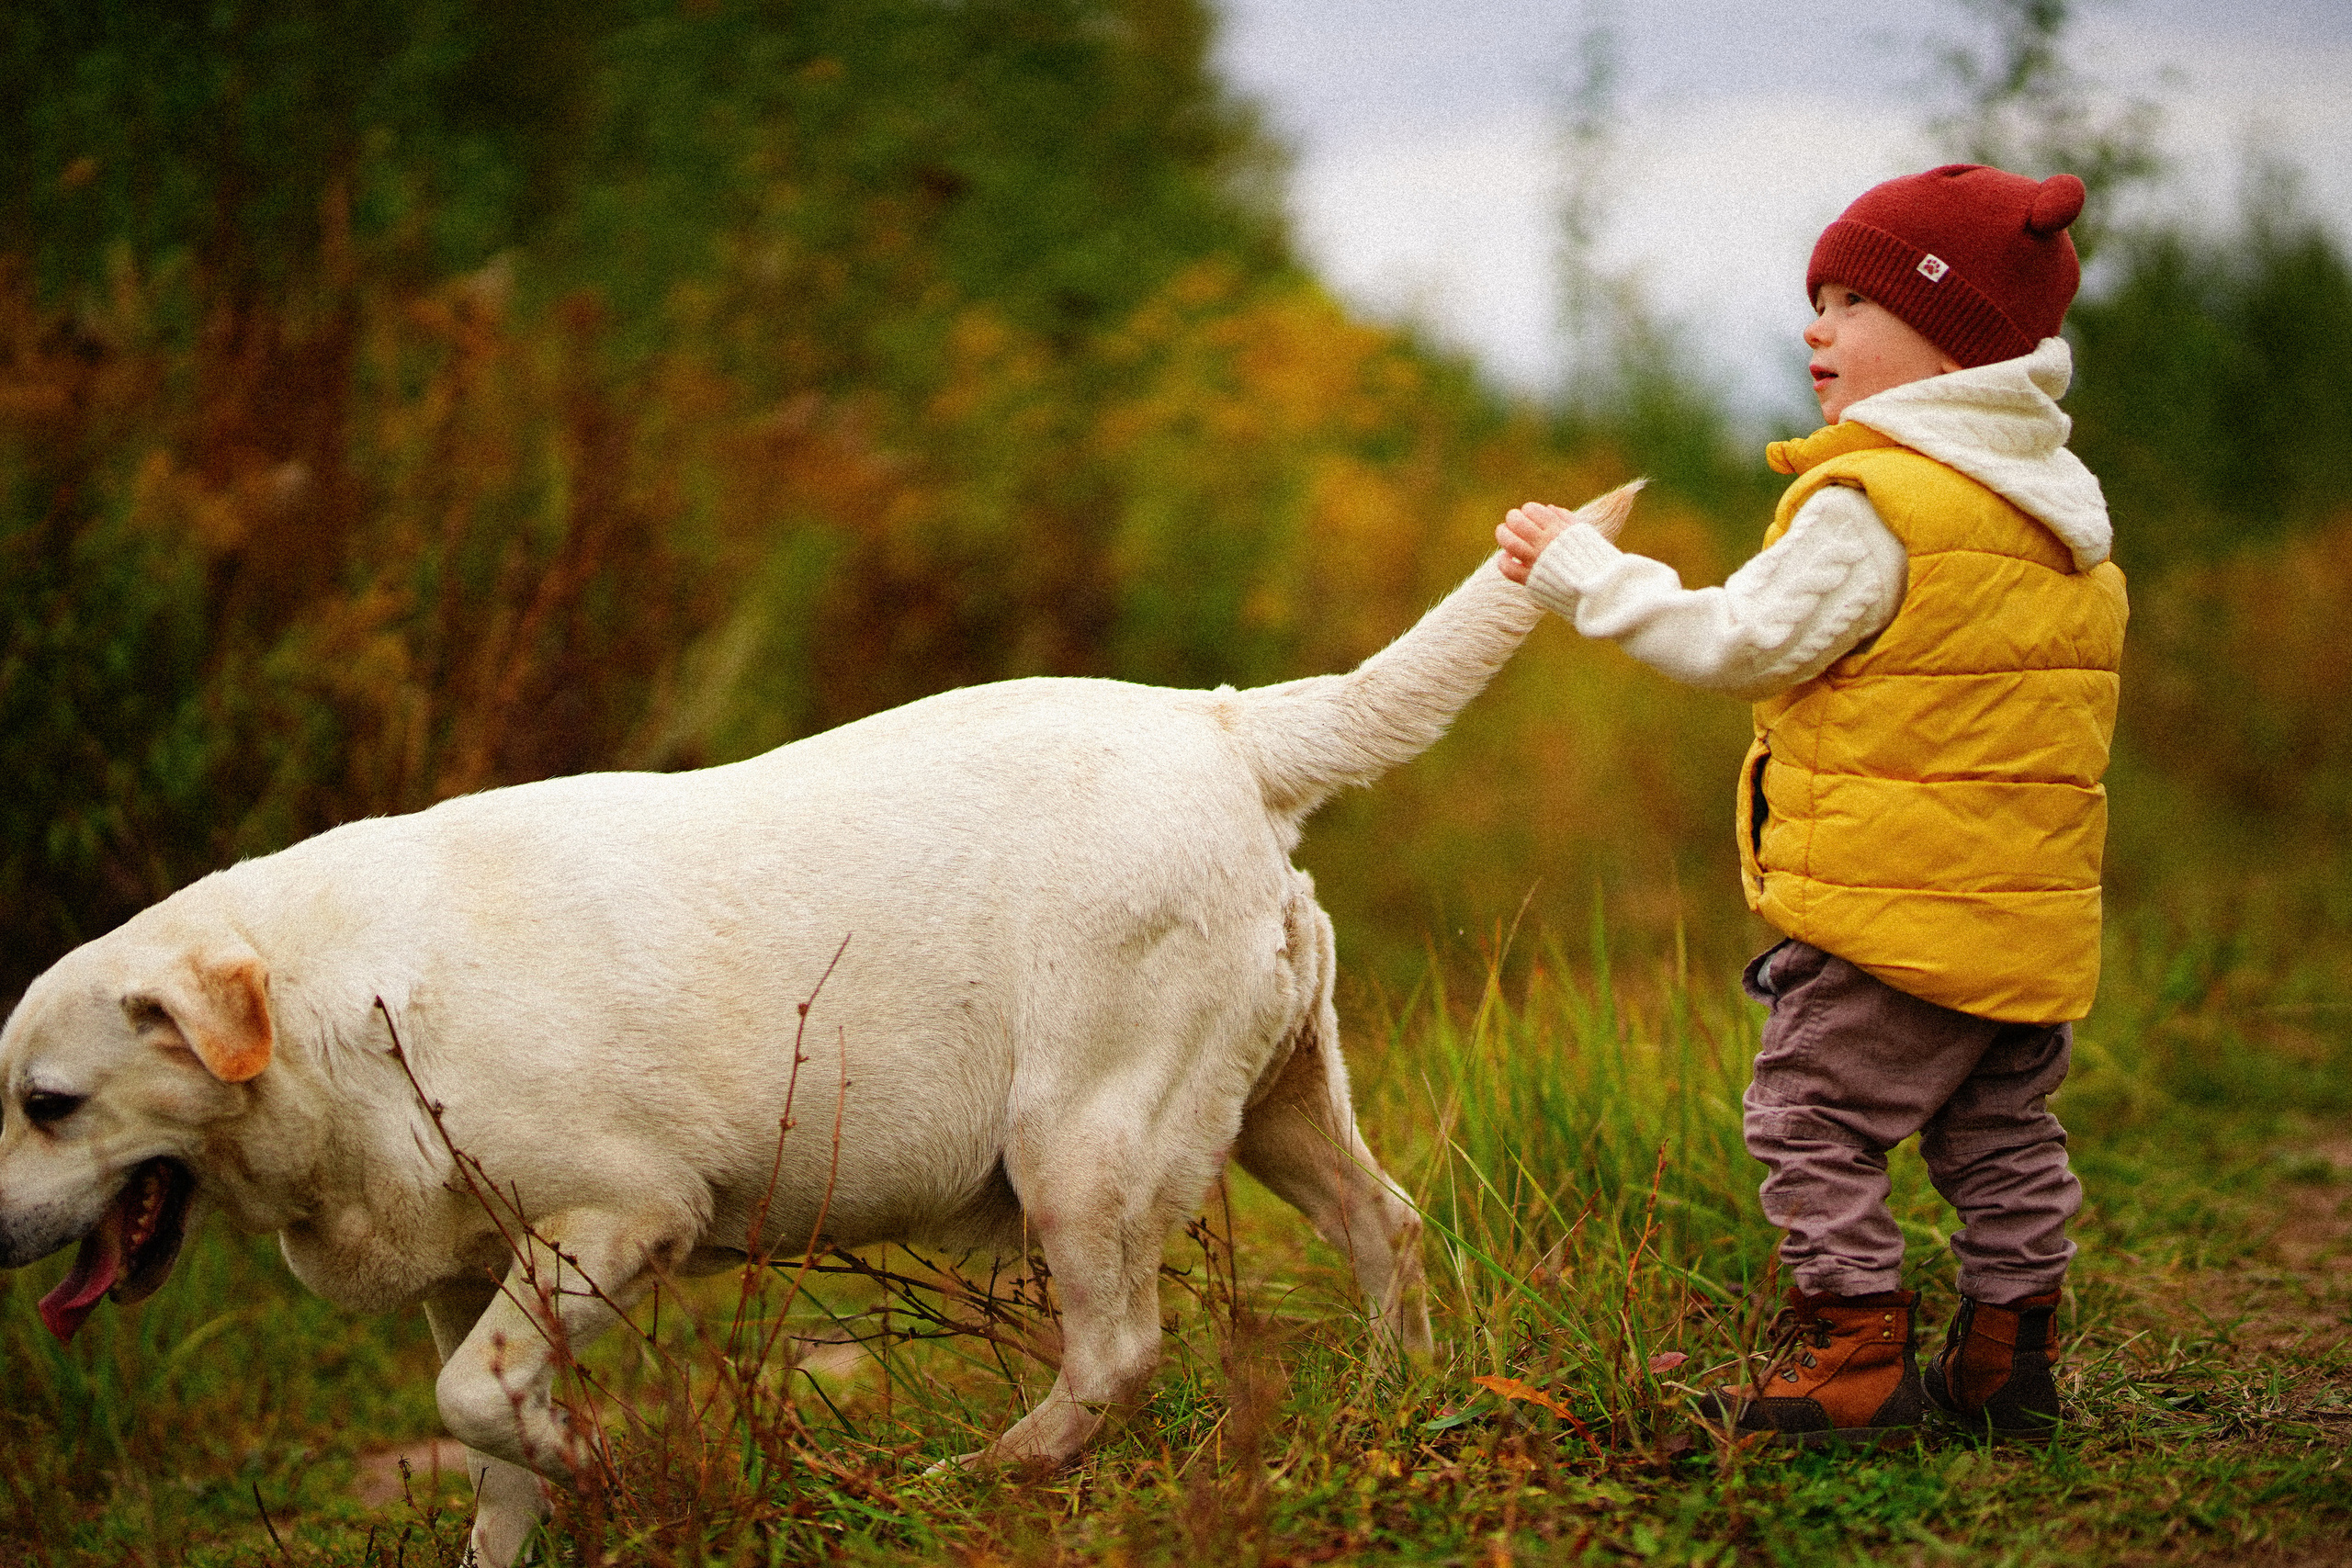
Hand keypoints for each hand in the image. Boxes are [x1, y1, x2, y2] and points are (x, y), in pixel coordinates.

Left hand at [1493, 481, 1639, 582]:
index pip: (1532, 510)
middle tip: (1513, 521)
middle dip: (1513, 518)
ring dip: (1503, 534)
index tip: (1529, 515)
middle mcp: (1545, 542)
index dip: (1527, 510)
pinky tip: (1507, 557)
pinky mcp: (1531, 579)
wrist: (1600, 590)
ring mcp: (1536, 561)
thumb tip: (1549, 508)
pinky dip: (1503, 561)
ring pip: (1509, 541)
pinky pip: (1508, 568)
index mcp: (1559, 529)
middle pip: (1517, 522)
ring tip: (1503, 532)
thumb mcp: (1586, 534)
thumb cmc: (1596, 560)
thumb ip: (1567, 519)